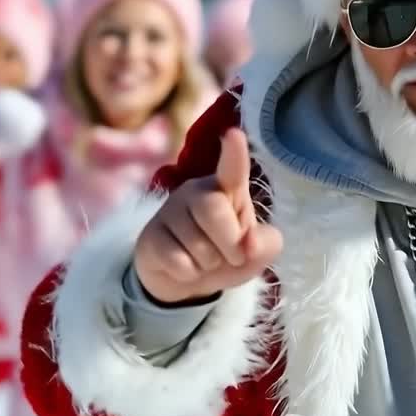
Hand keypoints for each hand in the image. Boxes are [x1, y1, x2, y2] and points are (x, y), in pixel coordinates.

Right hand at [133, 128, 282, 302]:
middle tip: (232, 256)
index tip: (233, 135)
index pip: (231, 169)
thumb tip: (247, 243)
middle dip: (229, 243)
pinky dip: (189, 274)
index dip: (233, 153)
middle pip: (213, 209)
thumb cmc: (227, 254)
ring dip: (209, 263)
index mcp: (227, 189)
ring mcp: (170, 211)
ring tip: (204, 260)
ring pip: (196, 244)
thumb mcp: (256, 253)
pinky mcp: (150, 236)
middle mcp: (196, 192)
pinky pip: (177, 261)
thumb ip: (265, 244)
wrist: (188, 281)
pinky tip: (184, 267)